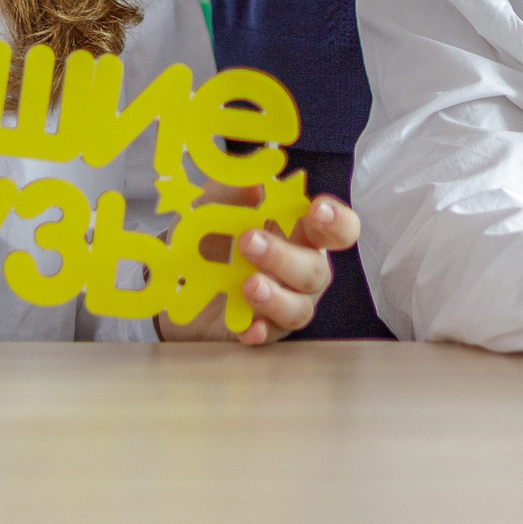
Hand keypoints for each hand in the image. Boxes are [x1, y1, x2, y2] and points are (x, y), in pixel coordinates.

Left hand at [157, 188, 360, 345]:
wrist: (183, 281)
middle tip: (248, 242)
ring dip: (276, 297)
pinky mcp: (263, 331)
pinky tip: (247, 327)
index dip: (337, 221)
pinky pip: (270, 336)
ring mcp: (287, 303)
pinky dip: (260, 331)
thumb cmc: (214, 236)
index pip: (339, 229)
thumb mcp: (214, 205)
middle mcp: (303, 270)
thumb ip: (234, 191)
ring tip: (248, 285)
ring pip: (299, 308)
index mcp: (303, 234)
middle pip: (316, 270)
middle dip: (285, 257)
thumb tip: (257, 186)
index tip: (316, 209)